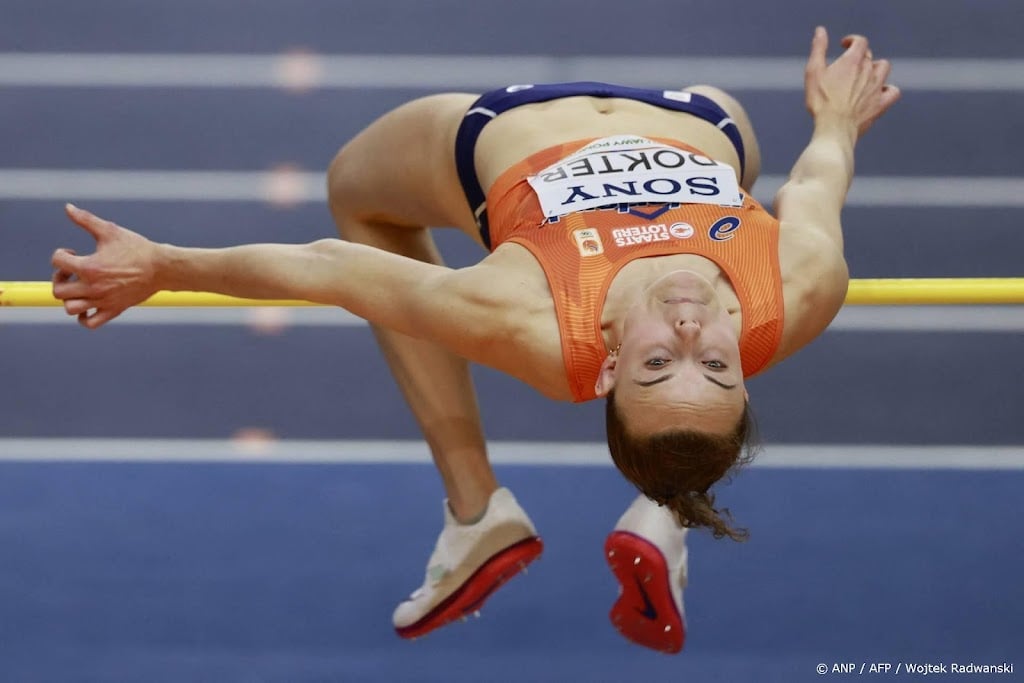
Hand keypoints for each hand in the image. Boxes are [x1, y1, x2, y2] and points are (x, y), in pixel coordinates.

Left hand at [51, 204, 160, 327]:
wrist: (162, 268)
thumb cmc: (137, 248)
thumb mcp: (110, 231)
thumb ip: (86, 219)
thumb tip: (67, 207)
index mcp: (89, 267)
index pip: (57, 261)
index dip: (61, 254)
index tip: (74, 251)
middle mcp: (93, 288)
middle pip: (58, 290)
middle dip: (59, 278)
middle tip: (72, 271)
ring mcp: (103, 301)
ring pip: (70, 308)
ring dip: (69, 297)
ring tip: (79, 287)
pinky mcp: (113, 310)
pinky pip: (89, 323)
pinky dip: (83, 317)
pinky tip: (87, 305)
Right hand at [804, 26, 900, 136]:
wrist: (834, 128)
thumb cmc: (821, 101)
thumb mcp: (813, 72)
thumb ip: (818, 49)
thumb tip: (820, 31)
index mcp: (853, 61)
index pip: (860, 42)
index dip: (852, 41)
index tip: (844, 46)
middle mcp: (868, 71)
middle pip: (869, 56)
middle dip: (859, 57)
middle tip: (846, 66)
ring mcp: (877, 88)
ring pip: (883, 68)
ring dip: (875, 68)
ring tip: (864, 76)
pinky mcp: (881, 104)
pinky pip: (893, 91)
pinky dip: (888, 89)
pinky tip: (879, 92)